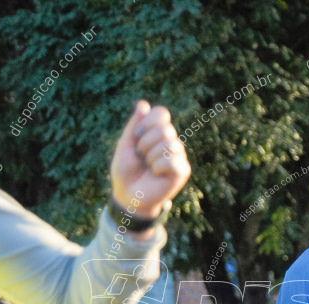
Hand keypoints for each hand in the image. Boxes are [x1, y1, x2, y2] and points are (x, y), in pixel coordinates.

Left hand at [110, 101, 191, 218]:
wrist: (129, 194)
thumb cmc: (127, 171)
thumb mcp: (126, 144)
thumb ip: (135, 125)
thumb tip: (143, 104)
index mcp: (158, 132)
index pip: (161, 113)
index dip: (147, 122)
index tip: (137, 136)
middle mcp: (171, 141)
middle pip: (164, 128)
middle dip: (145, 143)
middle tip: (142, 156)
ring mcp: (178, 156)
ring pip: (168, 144)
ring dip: (150, 157)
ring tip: (148, 167)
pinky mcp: (182, 170)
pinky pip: (172, 160)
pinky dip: (158, 167)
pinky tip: (156, 174)